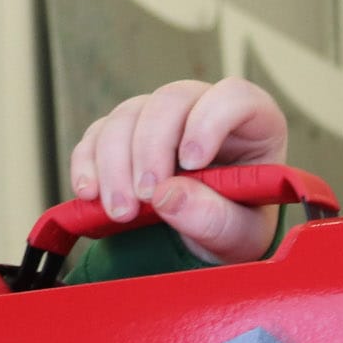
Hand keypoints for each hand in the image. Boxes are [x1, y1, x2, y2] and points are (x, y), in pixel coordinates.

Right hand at [69, 78, 287, 265]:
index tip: (191, 163)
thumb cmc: (238, 229)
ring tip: (121, 212)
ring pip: (129, 115)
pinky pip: (99, 133)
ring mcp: (164, 119)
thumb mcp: (241, 236)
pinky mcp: (127, 133)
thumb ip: (216, 218)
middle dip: (150, 149)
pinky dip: (89, 162)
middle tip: (145, 199)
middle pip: (170, 101)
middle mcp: (206, 110)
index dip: (208, 121)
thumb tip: (169, 197)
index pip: (234, 97)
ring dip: (116, 163)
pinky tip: (89, 194)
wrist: (210, 245)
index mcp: (253, 125)